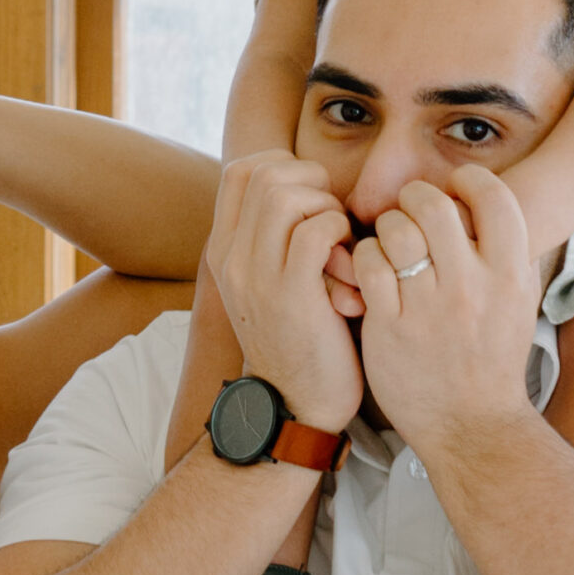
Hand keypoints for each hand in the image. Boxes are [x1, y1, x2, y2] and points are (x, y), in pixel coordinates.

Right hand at [207, 152, 361, 435]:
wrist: (295, 407)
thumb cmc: (300, 340)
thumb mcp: (271, 283)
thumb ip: (276, 239)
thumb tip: (310, 189)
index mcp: (223, 251)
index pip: (241, 171)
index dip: (286, 167)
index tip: (313, 197)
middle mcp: (230, 258)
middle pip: (265, 173)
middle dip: (312, 183)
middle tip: (332, 220)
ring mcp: (255, 276)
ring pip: (286, 194)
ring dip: (326, 207)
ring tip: (340, 242)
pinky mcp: (290, 296)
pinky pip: (314, 230)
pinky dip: (340, 233)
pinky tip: (350, 264)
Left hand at [351, 166, 540, 457]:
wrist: (471, 426)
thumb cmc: (493, 360)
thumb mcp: (519, 303)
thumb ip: (510, 253)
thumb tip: (492, 200)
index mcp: (510, 275)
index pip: (494, 197)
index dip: (470, 181)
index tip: (455, 188)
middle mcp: (472, 287)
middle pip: (434, 204)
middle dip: (416, 198)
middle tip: (411, 210)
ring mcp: (429, 308)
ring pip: (396, 230)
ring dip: (387, 227)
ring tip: (390, 242)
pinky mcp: (390, 326)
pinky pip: (369, 265)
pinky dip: (365, 258)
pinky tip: (372, 271)